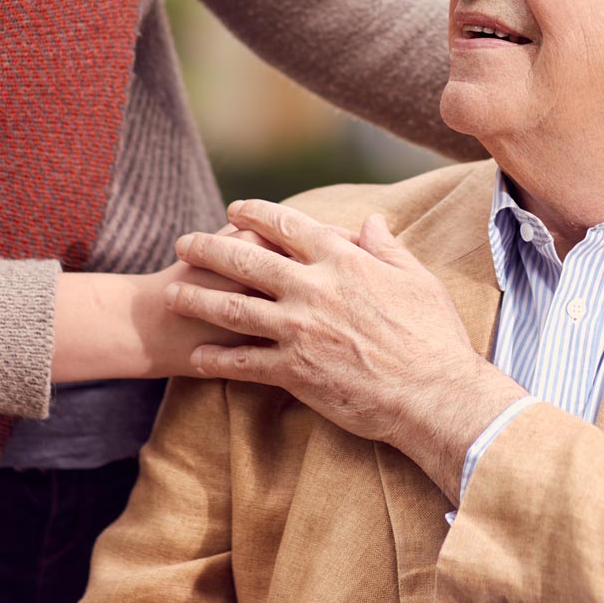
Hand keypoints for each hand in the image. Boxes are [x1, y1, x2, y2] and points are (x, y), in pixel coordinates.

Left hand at [166, 199, 523, 496]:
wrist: (433, 393)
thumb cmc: (433, 335)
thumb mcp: (416, 278)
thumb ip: (386, 247)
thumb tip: (370, 221)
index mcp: (342, 260)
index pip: (287, 225)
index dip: (256, 213)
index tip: (234, 209)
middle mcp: (313, 289)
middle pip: (246, 261)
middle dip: (209, 249)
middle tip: (182, 244)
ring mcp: (299, 330)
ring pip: (234, 309)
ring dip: (198, 300)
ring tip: (170, 295)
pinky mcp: (294, 371)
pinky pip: (244, 363)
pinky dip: (217, 359)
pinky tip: (196, 356)